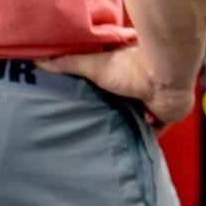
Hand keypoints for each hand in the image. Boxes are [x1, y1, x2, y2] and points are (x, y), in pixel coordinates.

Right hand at [42, 45, 195, 126]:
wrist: (162, 76)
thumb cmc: (130, 66)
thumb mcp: (92, 64)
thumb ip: (67, 63)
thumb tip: (38, 60)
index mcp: (126, 72)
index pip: (113, 86)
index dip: (104, 95)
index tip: (92, 104)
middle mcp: (142, 86)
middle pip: (127, 103)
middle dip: (117, 113)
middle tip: (99, 125)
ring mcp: (156, 101)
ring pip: (142, 117)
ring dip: (131, 125)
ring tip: (113, 139)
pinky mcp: (167, 116)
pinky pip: (156, 131)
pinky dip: (146, 137)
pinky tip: (133, 145)